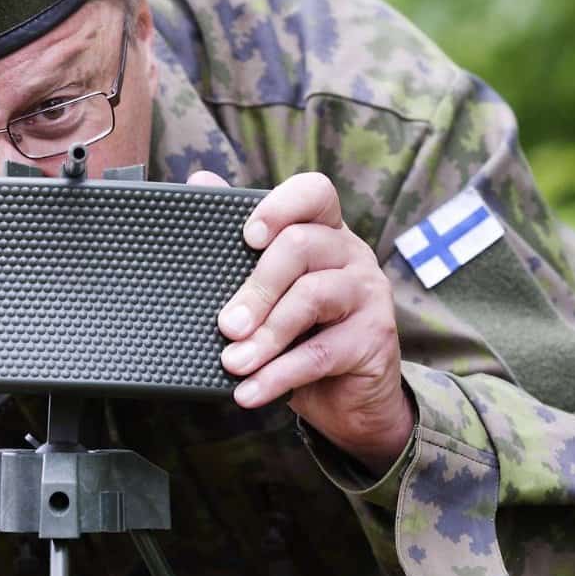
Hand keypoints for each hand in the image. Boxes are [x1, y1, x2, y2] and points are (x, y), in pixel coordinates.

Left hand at [189, 170, 414, 475]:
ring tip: (233, 362)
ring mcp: (368, 293)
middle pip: (302, 245)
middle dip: (256, 287)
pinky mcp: (375, 338)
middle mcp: (351, 253)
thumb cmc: (301, 330)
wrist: (349, 397)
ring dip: (265, 335)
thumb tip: (199, 178)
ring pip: (312, 298)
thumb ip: (241, 239)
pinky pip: (319, 353)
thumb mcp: (270, 285)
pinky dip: (278, 375)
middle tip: (226, 325)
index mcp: (324, 231)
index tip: (247, 236)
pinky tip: (249, 391)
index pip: (314, 192)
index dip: (279, 206)